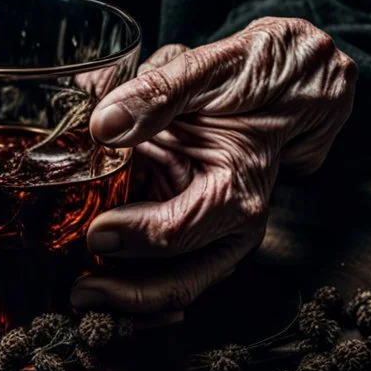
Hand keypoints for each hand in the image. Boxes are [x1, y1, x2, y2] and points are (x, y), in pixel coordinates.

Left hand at [72, 17, 356, 312]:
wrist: (292, 84)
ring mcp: (218, 235)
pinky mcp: (200, 233)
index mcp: (235, 190)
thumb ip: (156, 94)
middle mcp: (233, 226)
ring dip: (127, 300)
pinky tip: (105, 291)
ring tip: (82, 298)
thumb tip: (104, 125)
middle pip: (180, 281)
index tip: (93, 234)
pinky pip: (170, 274)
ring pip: (174, 287)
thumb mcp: (208, 70)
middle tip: (78, 293)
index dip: (132, 237)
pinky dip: (138, 287)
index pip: (177, 231)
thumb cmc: (253, 76)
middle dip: (125, 296)